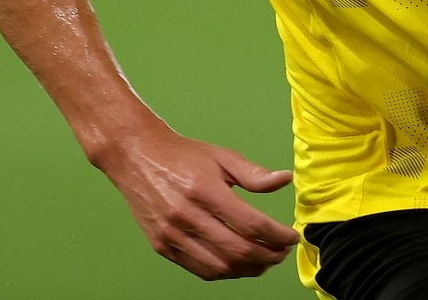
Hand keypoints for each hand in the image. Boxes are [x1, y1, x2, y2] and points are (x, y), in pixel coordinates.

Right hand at [93, 126, 298, 279]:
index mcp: (204, 190)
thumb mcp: (220, 156)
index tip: (291, 236)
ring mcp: (172, 234)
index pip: (251, 224)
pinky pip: (200, 270)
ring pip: (220, 267)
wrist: (136, 156)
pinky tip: (238, 263)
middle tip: (282, 251)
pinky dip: (225, 272)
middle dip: (269, 256)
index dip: (277, 235)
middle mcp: (186, 215)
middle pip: (238, 250)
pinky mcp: (162, 246)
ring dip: (249, 269)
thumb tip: (284, 180)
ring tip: (264, 260)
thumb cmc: (181, 155)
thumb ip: (253, 174)